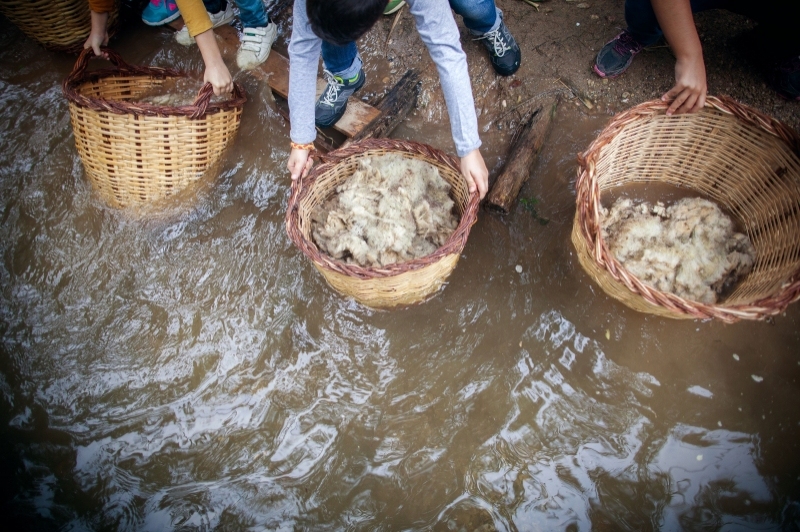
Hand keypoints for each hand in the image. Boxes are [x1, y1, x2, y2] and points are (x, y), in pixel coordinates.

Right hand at [83, 11, 108, 56]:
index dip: (95, 57)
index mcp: (87, 48)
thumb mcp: (94, 45)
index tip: (99, 55)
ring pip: (100, 55)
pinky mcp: (102, 47)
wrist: (101, 30)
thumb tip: (100, 56)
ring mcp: (97, 49)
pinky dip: (106, 55)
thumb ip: (97, 52)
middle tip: (104, 54)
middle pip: (96, 56)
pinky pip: (104, 53)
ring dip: (104, 56)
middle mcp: (91, 49)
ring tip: (107, 55)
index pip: (90, 56)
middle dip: (101, 56)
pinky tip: (108, 56)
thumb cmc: (95, 37)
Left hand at [203, 60, 232, 95]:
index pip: (217, 94)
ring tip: (222, 87)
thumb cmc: (209, 70)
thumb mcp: (206, 79)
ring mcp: (228, 82)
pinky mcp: (230, 78)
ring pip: (228, 90)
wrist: (215, 63)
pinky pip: (232, 86)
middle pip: (223, 92)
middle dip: (220, 91)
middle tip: (217, 87)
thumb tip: (209, 90)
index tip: (214, 90)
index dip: (215, 92)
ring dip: (225, 90)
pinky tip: (227, 87)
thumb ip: (208, 86)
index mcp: (217, 86)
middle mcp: (224, 85)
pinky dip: (229, 88)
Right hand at [288, 148, 313, 180]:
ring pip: (306, 168)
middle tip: (307, 161)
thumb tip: (293, 179)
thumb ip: (297, 171)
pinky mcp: (304, 160)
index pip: (298, 175)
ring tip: (308, 158)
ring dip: (309, 163)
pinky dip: (309, 161)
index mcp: (291, 167)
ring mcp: (300, 163)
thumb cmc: (300, 153)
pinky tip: (309, 157)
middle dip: (307, 167)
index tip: (305, 168)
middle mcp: (295, 166)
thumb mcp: (299, 163)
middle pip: (303, 172)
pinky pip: (308, 164)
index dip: (303, 172)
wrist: (304, 143)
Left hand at [460, 149, 488, 198]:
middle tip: (473, 196)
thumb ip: (470, 183)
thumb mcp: (466, 173)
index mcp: (481, 177)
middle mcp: (485, 176)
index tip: (474, 199)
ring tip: (473, 189)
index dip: (480, 196)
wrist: (470, 150)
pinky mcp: (485, 169)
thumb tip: (473, 192)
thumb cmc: (466, 162)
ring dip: (481, 188)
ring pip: (486, 184)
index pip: (483, 190)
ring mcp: (486, 172)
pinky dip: (482, 183)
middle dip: (481, 193)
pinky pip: (485, 179)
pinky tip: (475, 183)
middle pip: (486, 188)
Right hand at [650, 0, 705, 114]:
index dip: (692, 111)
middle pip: (689, 105)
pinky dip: (667, 96)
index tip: (685, 112)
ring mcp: (690, 87)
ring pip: (680, 101)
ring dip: (672, 108)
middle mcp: (698, 89)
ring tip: (667, 112)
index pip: (700, 105)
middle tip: (673, 114)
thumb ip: (694, 88)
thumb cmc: (694, 66)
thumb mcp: (698, 79)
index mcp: (703, 89)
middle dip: (680, 112)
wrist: (691, 56)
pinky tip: (663, 98)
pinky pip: (674, 93)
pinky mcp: (682, 83)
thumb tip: (685, 97)